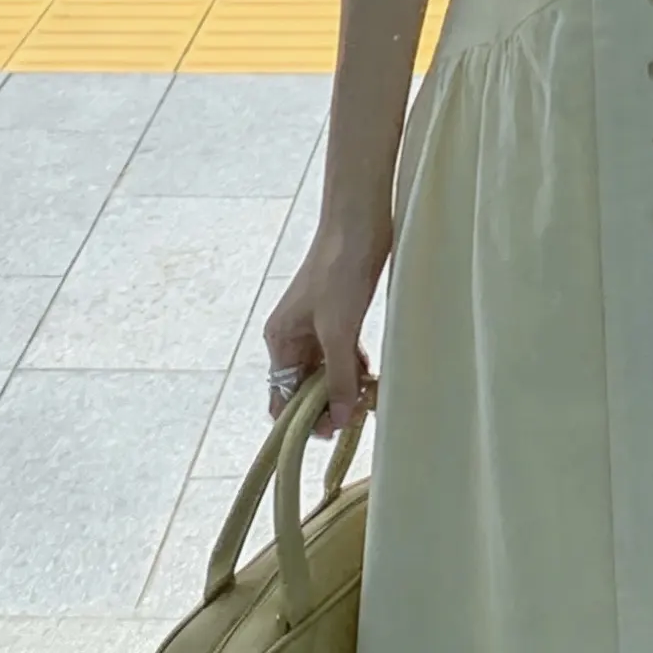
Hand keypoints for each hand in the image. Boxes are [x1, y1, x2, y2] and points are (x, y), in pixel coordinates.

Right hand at [263, 227, 384, 439]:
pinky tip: (371, 376)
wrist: (360, 223)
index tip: (334, 428)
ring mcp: (317, 328)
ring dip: (346, 387)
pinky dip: (355, 369)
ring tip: (368, 396)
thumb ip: (337, 378)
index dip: (304, 419)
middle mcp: (294, 337)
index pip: (282, 397)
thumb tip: (338, 419)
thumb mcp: (338, 331)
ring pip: (327, 374)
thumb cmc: (340, 271)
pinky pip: (343, 357)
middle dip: (329, 404)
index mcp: (280, 340)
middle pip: (305, 389)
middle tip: (359, 412)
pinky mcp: (340, 319)